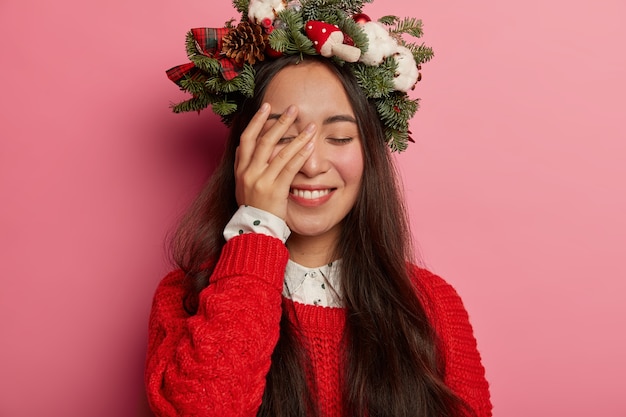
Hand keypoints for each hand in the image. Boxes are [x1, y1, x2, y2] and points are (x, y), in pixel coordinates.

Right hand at [235, 103, 316, 219]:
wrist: (254, 231)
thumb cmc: (253, 209)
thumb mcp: (243, 186)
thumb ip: (246, 167)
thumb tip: (248, 147)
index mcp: (240, 170)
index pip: (247, 138)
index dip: (257, 121)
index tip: (267, 108)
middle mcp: (248, 173)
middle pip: (264, 140)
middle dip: (280, 122)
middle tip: (293, 108)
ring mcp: (261, 181)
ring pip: (280, 152)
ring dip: (297, 136)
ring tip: (310, 126)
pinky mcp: (275, 190)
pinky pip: (289, 168)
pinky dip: (300, 155)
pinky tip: (310, 146)